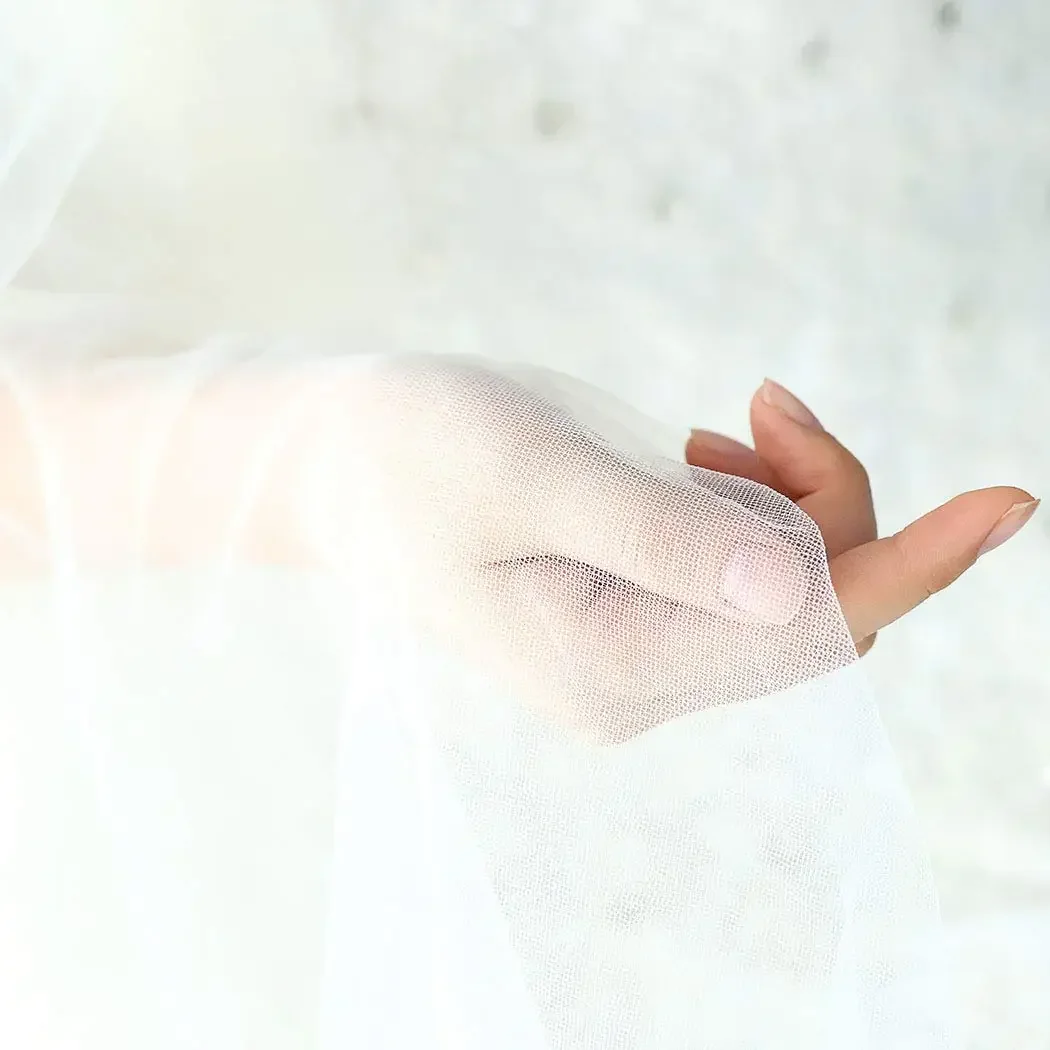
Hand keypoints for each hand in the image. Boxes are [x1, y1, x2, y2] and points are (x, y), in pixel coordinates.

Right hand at [345, 359, 1036, 743]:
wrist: (339, 460)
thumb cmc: (411, 450)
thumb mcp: (530, 471)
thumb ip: (662, 534)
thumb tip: (804, 585)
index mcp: (607, 666)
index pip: (802, 634)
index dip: (913, 565)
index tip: (1008, 500)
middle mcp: (633, 682)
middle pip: (806, 611)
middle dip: (825, 501)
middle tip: (760, 400)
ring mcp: (634, 653)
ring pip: (783, 586)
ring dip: (786, 494)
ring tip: (714, 423)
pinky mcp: (633, 613)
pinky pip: (743, 569)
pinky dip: (752, 502)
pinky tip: (697, 453)